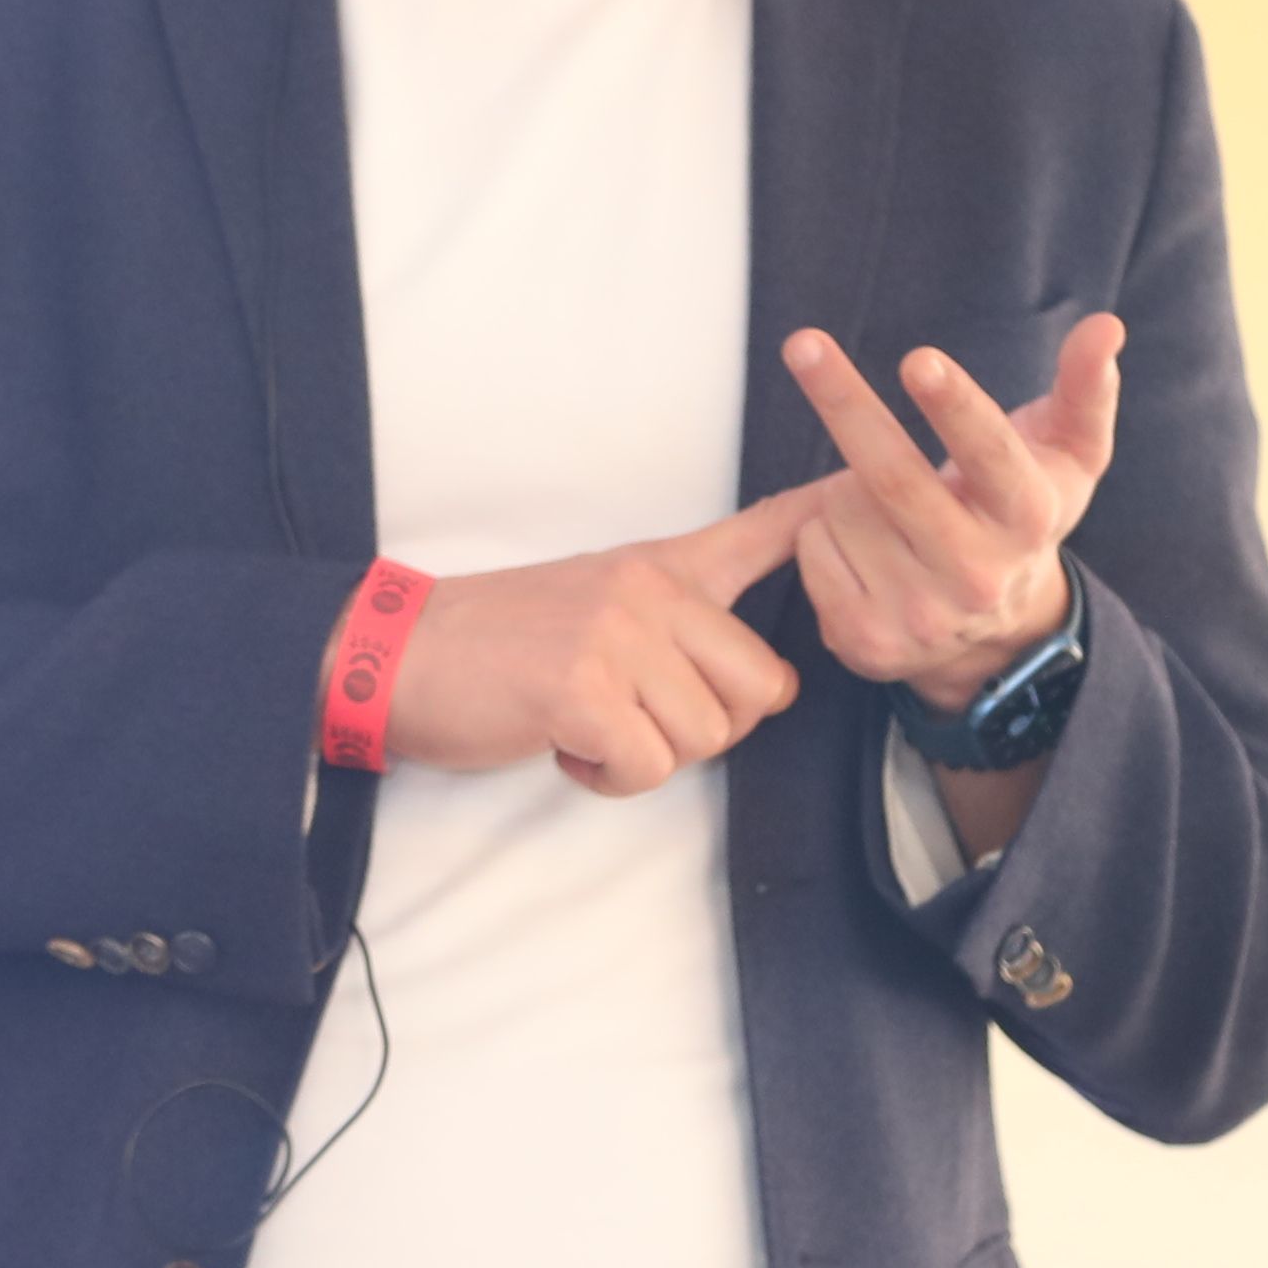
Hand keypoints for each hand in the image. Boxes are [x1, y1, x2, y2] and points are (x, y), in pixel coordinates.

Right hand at [381, 488, 823, 795]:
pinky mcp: (582, 691)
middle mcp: (650, 591)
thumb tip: (757, 681)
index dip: (826, 515)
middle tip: (640, 721)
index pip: (764, 533)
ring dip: (649, 759)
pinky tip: (567, 749)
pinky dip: (609, 780)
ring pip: (705, 737)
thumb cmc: (498, 646)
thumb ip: (674, 619)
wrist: (398, 655)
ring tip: (590, 729)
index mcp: (660, 566)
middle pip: (760, 687)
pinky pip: (648, 767)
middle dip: (711, 729)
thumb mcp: (598, 600)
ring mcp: (617, 637)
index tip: (870, 488)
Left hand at [776, 316, 1124, 706]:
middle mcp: (977, 575)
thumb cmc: (1021, 514)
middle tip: (803, 345)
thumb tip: (1105, 325)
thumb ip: (1087, 387)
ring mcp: (920, 615)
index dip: (956, 407)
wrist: (993, 633)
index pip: (991, 456)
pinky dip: (820, 529)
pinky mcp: (866, 640)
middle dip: (844, 403)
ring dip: (845, 485)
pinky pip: (810, 547)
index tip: (919, 359)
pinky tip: (862, 546)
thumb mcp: (1068, 456)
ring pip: (842, 507)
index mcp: (1028, 519)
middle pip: (894, 478)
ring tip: (886, 505)